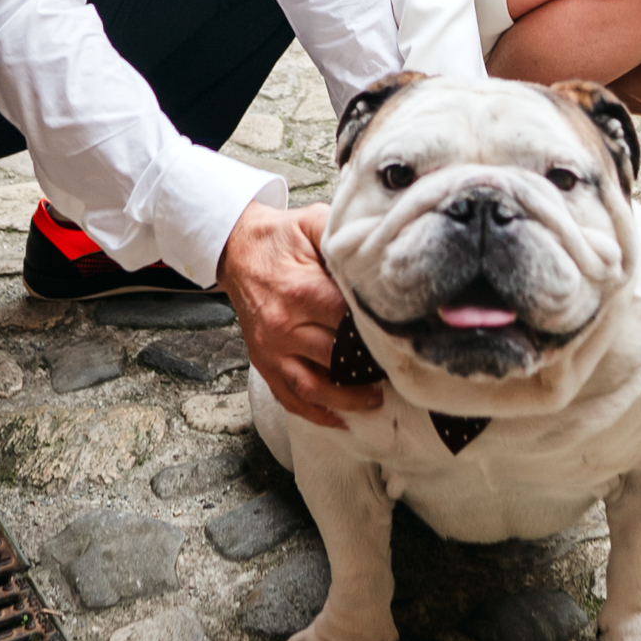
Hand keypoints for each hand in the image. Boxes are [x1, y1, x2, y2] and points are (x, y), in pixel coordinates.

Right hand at [217, 201, 381, 428]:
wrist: (236, 248)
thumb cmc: (280, 237)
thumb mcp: (312, 222)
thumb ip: (342, 236)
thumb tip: (377, 248)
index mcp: (302, 292)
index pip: (350, 323)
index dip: (378, 333)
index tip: (404, 339)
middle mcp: (284, 326)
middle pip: (337, 359)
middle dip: (369, 369)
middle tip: (400, 371)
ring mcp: (271, 349)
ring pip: (314, 387)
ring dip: (347, 400)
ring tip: (376, 399)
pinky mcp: (263, 361)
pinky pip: (289, 396)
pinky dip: (315, 412)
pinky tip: (339, 417)